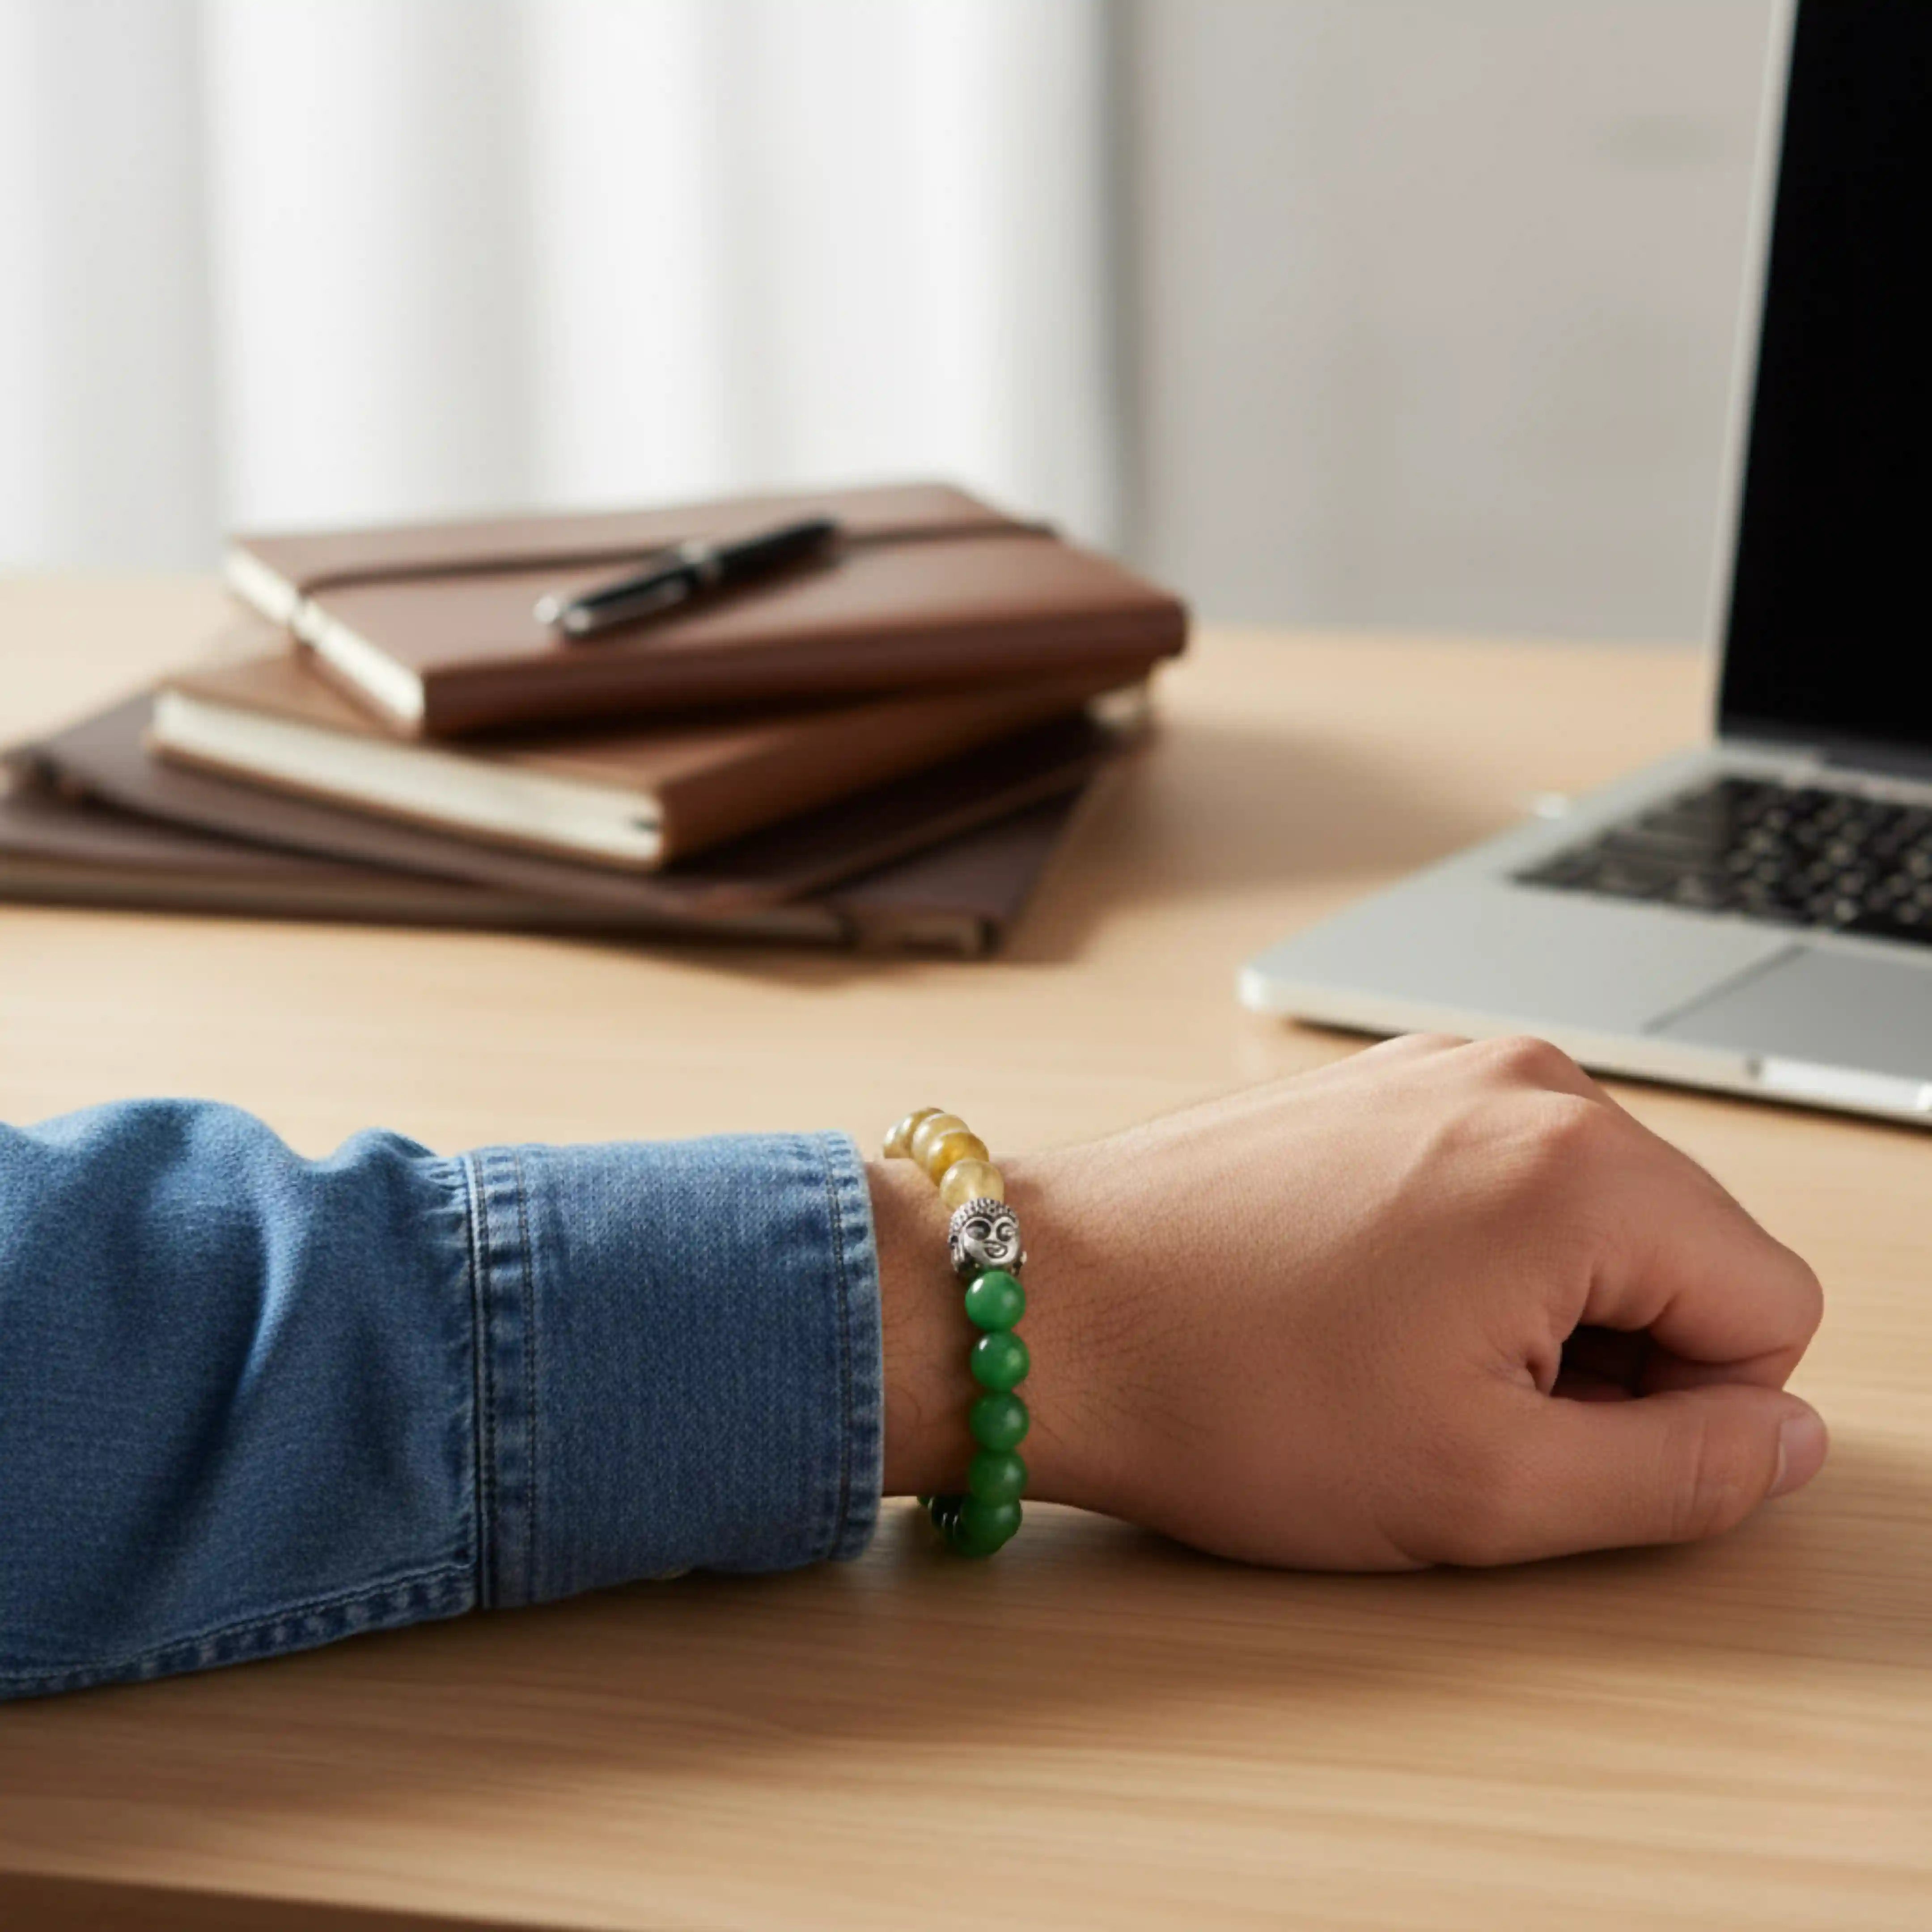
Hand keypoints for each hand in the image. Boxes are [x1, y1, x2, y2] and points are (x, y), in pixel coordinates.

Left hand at [872, 1034, 1826, 1566]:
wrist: (1045, 1311)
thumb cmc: (1230, 1394)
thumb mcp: (1489, 1486)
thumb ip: (1682, 1475)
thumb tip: (1778, 1440)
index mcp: (1577, 1164)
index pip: (1769, 1306)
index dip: (1694, 1414)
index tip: (1560, 1441)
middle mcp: (1522, 1082)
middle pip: (1683, 1247)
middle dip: (1612, 1354)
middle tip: (1466, 1407)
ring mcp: (1440, 1070)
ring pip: (1588, 1218)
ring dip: (1535, 1312)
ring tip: (1401, 1357)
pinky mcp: (1376, 1088)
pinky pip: (1497, 1182)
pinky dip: (1468, 1260)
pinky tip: (1364, 1307)